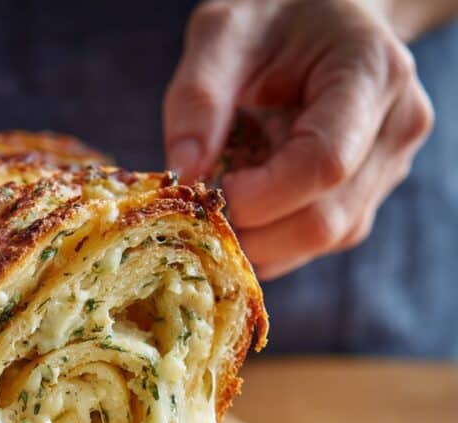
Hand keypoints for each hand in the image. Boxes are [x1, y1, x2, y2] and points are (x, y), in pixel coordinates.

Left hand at [164, 0, 433, 278]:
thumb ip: (199, 98)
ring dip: (261, 243)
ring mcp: (389, 168)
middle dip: (254, 232)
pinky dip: (273, 242)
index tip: (210, 190)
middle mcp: (395, 127)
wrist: (321, 19)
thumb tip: (185, 174)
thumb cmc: (274, 19)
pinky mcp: (368, 196)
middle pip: (325, 220)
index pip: (324, 163)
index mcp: (371, 73)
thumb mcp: (224, 34)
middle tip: (205, 212)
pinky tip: (246, 212)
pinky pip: (320, 242)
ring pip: (324, 240)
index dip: (259, 197)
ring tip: (224, 206)